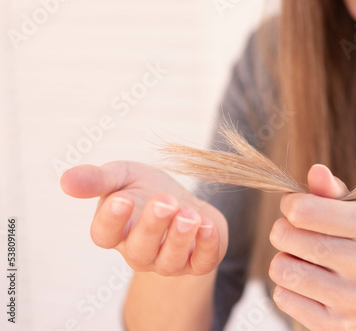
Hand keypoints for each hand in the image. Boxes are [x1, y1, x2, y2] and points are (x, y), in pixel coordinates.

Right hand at [60, 161, 227, 275]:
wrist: (182, 202)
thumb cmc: (148, 189)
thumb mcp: (123, 176)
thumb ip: (97, 179)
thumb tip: (65, 180)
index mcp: (116, 231)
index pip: (104, 235)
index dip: (111, 219)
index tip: (122, 197)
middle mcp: (140, 251)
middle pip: (139, 249)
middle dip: (152, 226)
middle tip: (165, 201)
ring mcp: (169, 260)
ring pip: (170, 260)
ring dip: (180, 237)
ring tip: (188, 214)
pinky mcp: (198, 261)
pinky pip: (203, 262)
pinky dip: (207, 245)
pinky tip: (208, 225)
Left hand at [268, 164, 355, 329]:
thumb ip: (332, 191)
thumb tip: (316, 170)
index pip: (301, 209)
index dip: (289, 206)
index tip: (294, 209)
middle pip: (286, 236)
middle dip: (282, 231)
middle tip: (295, 235)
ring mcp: (352, 298)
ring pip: (281, 268)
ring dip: (284, 261)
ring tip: (304, 261)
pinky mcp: (334, 324)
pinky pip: (282, 297)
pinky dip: (288, 289)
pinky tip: (309, 287)